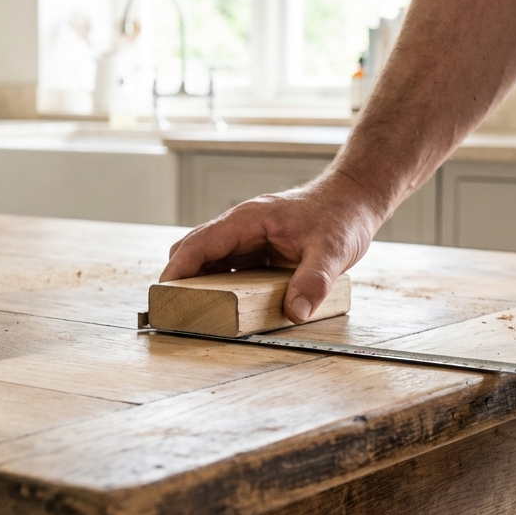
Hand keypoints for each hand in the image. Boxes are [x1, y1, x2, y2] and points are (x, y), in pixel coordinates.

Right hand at [161, 172, 386, 323]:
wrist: (353, 199)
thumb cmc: (341, 216)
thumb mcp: (333, 251)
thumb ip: (314, 281)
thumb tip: (295, 313)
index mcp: (247, 220)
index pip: (199, 243)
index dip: (177, 270)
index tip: (162, 294)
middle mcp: (240, 227)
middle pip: (193, 251)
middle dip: (179, 280)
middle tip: (173, 313)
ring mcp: (246, 237)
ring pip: (207, 260)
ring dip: (197, 284)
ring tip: (191, 315)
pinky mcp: (255, 248)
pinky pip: (226, 267)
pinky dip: (217, 285)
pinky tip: (223, 306)